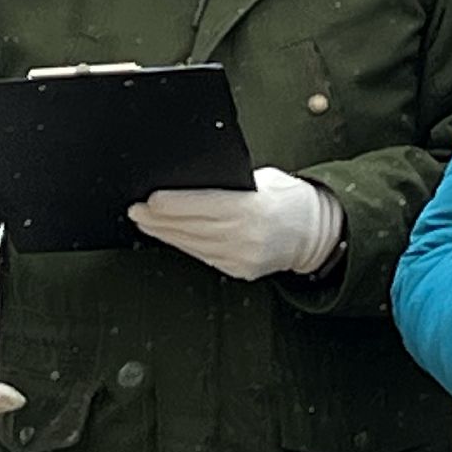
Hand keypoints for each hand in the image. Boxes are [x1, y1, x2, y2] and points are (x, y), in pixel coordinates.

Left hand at [128, 166, 343, 280]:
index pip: (204, 206)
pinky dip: (185, 245)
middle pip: (192, 228)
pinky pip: (205, 256)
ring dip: (166, 234)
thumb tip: (192, 183)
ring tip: (146, 222)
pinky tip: (171, 236)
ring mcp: (243, 258)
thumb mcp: (265, 181)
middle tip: (136, 210)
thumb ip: (232, 184)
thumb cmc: (290, 199)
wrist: (316, 233)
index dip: (174, 205)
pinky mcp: (240, 271)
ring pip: (194, 245)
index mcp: (255, 209)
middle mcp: (248, 237)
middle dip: (160, 220)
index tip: (150, 200)